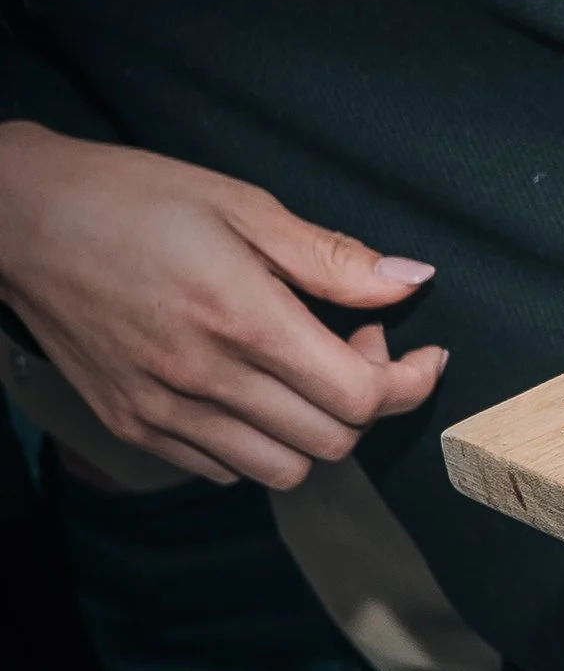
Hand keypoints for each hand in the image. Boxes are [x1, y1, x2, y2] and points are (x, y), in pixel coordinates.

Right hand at [0, 124, 449, 487]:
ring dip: (315, 430)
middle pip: (331, 442)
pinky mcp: (130, 425)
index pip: (358, 397)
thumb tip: (411, 282)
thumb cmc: (132, 200)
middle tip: (356, 346)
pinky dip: (259, 443)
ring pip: (280, 470)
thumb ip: (332, 257)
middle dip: (368, 402)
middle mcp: (203, 379)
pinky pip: (221, 469)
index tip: (416, 350)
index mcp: (242, 319)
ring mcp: (162, 411)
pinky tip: (255, 390)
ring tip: (304, 371)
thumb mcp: (243, 205)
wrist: (19, 220)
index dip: (407, 381)